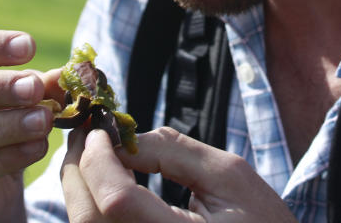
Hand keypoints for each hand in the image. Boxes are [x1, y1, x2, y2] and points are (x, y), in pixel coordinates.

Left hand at [61, 126, 298, 222]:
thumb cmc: (260, 222)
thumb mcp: (228, 175)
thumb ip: (172, 151)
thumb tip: (121, 136)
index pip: (116, 200)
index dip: (99, 157)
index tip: (101, 126)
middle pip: (89, 217)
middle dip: (80, 167)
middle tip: (89, 133)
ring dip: (82, 186)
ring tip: (98, 153)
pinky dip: (93, 205)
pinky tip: (108, 182)